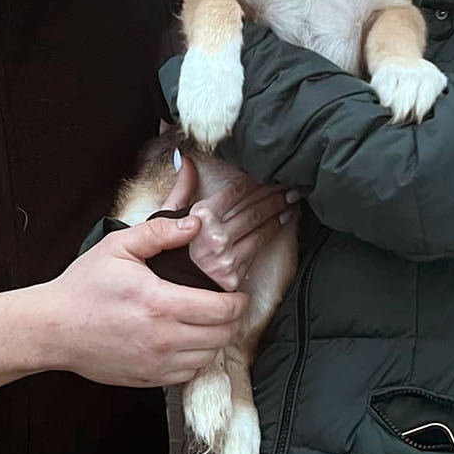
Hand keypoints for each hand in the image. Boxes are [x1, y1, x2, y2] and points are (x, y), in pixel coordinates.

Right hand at [0, 215, 247, 392]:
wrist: (54, 329)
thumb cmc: (84, 287)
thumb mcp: (117, 247)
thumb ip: (159, 232)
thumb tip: (195, 225)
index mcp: (160, 303)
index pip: (221, 310)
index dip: (238, 302)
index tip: (238, 294)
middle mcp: (163, 338)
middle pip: (221, 336)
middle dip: (232, 320)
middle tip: (228, 307)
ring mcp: (156, 363)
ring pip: (208, 358)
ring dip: (215, 340)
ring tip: (209, 323)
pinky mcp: (147, 378)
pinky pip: (188, 374)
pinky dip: (196, 359)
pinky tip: (187, 342)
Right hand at [164, 156, 294, 290]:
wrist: (162, 294)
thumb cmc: (163, 253)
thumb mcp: (165, 216)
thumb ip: (181, 187)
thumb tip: (184, 159)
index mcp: (198, 217)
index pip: (235, 192)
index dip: (253, 181)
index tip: (265, 174)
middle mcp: (214, 237)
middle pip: (253, 209)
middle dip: (273, 194)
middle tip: (288, 185)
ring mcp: (226, 257)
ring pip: (261, 229)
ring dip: (279, 212)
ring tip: (290, 201)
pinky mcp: (234, 275)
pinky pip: (259, 249)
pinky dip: (273, 232)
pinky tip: (281, 223)